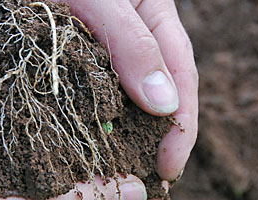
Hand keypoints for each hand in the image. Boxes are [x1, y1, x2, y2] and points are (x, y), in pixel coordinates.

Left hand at [55, 0, 198, 180]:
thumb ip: (130, 42)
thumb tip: (165, 105)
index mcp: (153, 9)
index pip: (181, 71)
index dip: (181, 123)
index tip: (169, 166)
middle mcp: (134, 29)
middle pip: (161, 87)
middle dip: (162, 133)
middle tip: (154, 177)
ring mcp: (106, 42)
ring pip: (130, 92)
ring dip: (134, 131)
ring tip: (130, 167)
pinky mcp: (76, 53)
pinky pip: (96, 89)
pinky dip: (101, 117)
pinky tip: (97, 138)